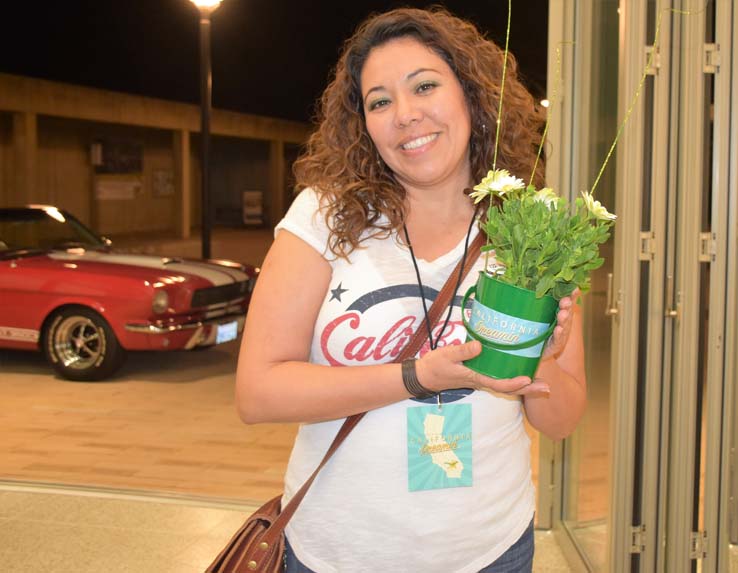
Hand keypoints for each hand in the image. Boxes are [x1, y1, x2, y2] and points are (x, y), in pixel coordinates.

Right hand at [415, 340, 549, 395]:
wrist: (425, 376)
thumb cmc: (435, 366)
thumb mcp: (447, 356)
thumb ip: (463, 351)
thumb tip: (481, 346)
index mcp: (476, 378)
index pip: (499, 384)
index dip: (515, 383)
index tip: (529, 380)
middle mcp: (482, 381)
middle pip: (509, 388)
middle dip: (528, 390)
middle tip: (548, 387)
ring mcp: (482, 379)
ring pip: (507, 384)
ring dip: (525, 385)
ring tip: (543, 381)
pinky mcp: (480, 374)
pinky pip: (500, 378)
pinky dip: (514, 377)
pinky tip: (523, 371)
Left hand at [541, 288, 580, 360]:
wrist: (536, 350)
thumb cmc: (539, 329)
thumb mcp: (540, 314)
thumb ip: (540, 302)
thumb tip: (530, 283)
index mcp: (560, 312)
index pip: (567, 302)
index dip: (572, 295)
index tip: (574, 288)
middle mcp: (563, 322)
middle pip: (567, 312)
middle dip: (567, 306)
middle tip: (565, 301)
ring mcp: (560, 334)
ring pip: (564, 325)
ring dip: (563, 319)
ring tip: (562, 314)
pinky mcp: (555, 345)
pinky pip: (557, 339)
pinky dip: (558, 334)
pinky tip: (558, 329)